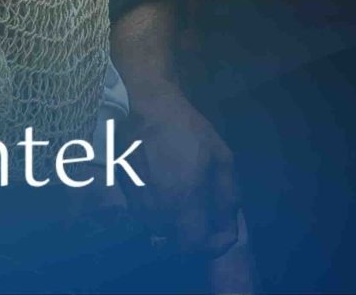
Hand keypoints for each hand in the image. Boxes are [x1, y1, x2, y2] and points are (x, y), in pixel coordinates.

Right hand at [124, 87, 240, 259]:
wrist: (141, 108)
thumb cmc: (185, 129)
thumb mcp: (220, 156)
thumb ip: (228, 195)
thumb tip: (228, 225)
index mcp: (184, 202)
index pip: (196, 247)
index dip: (213, 245)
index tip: (223, 231)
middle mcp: (158, 211)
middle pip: (179, 244)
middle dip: (197, 234)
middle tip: (208, 214)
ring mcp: (139, 205)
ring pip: (163, 232)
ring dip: (178, 224)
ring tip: (188, 199)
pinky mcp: (127, 197)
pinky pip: (149, 217)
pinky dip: (162, 213)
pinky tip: (168, 189)